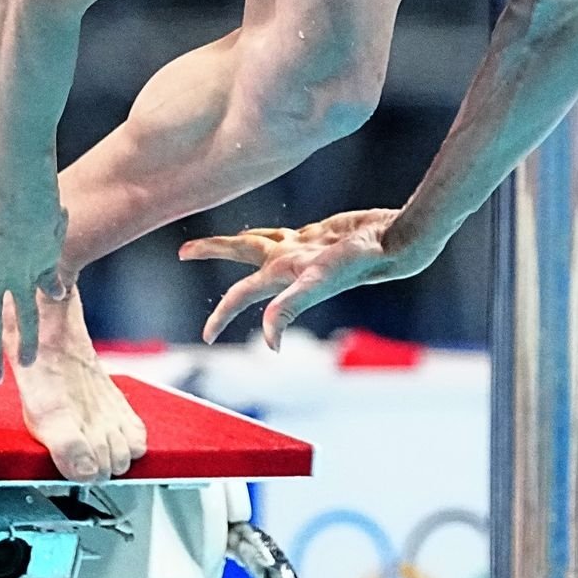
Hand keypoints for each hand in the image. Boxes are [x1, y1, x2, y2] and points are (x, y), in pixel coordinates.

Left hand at [181, 209, 428, 349]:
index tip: (206, 337)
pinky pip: (282, 233)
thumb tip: (269, 344)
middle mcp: (286, 264)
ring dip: (237, 242)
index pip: (240, 295)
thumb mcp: (319, 282)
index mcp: (281, 276)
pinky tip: (264, 234)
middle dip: (212, 252)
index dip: (220, 316)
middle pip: (239, 257)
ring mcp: (300, 249)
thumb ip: (290, 307)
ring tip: (221, 239)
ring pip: (258, 243)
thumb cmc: (358, 263)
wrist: (393, 243)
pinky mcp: (316, 235)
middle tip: (183, 251)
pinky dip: (267, 233)